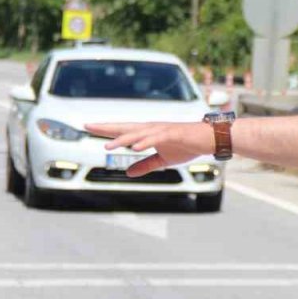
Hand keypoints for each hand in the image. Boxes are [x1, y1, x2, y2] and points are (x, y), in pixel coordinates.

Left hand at [85, 122, 214, 176]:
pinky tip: (135, 147)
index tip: (88, 127)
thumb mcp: (163, 160)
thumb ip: (145, 165)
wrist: (209, 139)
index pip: (124, 130)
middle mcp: (152, 129)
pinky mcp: (173, 133)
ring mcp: (162, 130)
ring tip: (108, 145)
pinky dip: (145, 142)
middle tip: (87, 125)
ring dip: (123, 139)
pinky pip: (156, 138)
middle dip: (106, 127)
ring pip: (138, 133)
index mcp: (148, 134)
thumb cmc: (188, 146)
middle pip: (125, 127)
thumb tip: (128, 173)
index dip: (106, 130)